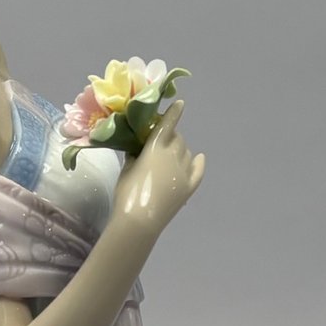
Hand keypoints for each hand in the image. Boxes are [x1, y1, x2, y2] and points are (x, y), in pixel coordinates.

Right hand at [110, 103, 205, 242]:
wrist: (139, 221)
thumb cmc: (126, 194)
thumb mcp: (126, 170)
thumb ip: (134, 156)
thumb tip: (138, 150)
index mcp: (155, 148)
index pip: (167, 125)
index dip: (174, 113)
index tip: (180, 104)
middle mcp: (173, 155)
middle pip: (178, 139)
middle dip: (171, 137)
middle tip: (161, 144)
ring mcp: (183, 171)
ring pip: (187, 152)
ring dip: (180, 151)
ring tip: (170, 158)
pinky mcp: (189, 187)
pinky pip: (198, 170)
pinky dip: (198, 162)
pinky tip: (199, 158)